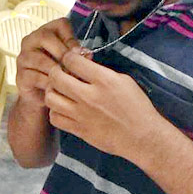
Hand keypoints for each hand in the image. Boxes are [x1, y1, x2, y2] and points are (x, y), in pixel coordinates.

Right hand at [15, 18, 79, 107]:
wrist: (43, 97)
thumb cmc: (58, 74)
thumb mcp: (70, 62)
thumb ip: (77, 55)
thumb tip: (87, 54)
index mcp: (46, 32)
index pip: (60, 24)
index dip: (72, 38)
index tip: (80, 53)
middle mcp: (31, 41)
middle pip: (45, 37)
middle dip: (63, 52)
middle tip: (74, 67)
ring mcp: (23, 58)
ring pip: (40, 59)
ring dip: (57, 70)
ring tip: (69, 79)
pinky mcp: (21, 76)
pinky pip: (35, 77)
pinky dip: (49, 83)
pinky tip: (58, 88)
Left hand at [44, 49, 161, 163]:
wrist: (141, 137)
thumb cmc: (137, 107)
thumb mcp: (124, 81)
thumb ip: (101, 72)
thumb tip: (84, 65)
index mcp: (103, 80)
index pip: (72, 61)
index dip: (68, 57)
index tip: (70, 59)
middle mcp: (89, 96)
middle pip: (56, 78)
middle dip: (55, 71)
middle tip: (60, 73)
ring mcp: (82, 115)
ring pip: (51, 98)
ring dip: (52, 91)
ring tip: (59, 91)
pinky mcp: (79, 130)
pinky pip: (55, 118)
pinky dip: (55, 111)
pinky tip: (63, 108)